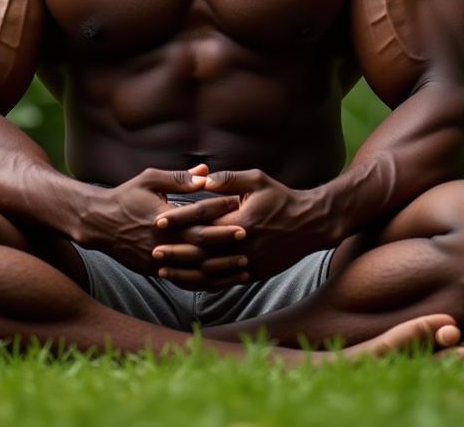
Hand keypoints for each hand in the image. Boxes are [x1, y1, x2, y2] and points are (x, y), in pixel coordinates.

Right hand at [80, 165, 241, 277]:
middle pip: (201, 244)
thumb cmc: (126, 196)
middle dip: (226, 240)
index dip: (219, 209)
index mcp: (164, 217)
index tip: (238, 203)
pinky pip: (184, 281)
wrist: (99, 224)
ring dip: (221, 267)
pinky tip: (221, 280)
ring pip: (196, 268)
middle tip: (248, 235)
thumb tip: (206, 172)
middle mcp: (163, 241)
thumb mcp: (150, 179)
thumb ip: (179, 178)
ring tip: (243, 265)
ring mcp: (159, 260)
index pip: (198, 214)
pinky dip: (204, 282)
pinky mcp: (155, 272)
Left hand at [155, 169, 336, 280]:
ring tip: (164, 270)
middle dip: (176, 252)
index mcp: (240, 220)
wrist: (310, 225)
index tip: (158, 220)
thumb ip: (228, 180)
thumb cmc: (281, 198)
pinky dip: (203, 284)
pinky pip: (223, 282)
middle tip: (153, 250)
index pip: (202, 221)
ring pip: (210, 273)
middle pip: (202, 252)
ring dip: (185, 272)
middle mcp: (242, 245)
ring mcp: (248, 262)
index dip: (179, 220)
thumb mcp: (257, 179)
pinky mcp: (253, 274)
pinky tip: (188, 282)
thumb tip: (201, 179)